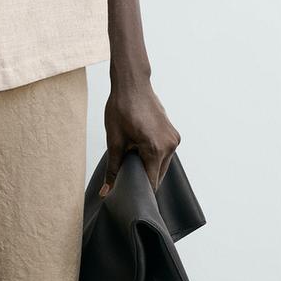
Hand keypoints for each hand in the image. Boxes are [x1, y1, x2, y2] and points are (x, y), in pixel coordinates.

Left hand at [99, 78, 180, 196]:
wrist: (132, 83)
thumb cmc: (121, 108)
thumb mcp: (114, 140)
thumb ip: (113, 168)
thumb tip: (106, 192)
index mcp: (155, 149)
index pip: (151, 183)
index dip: (140, 191)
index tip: (129, 196)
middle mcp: (169, 146)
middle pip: (157, 175)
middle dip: (143, 178)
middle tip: (126, 176)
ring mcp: (174, 140)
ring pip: (162, 165)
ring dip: (149, 166)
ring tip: (132, 158)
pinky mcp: (174, 134)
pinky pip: (165, 153)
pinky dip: (154, 156)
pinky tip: (140, 148)